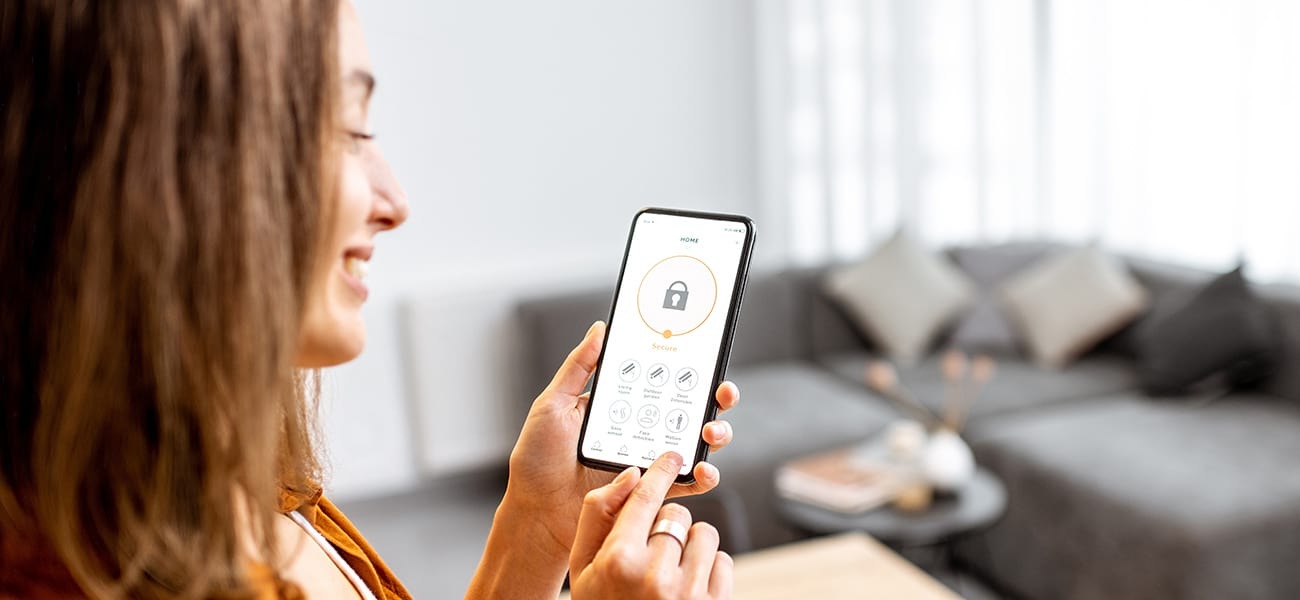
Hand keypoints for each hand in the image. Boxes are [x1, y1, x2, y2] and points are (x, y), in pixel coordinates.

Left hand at [503, 321, 739, 559]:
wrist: (534, 511)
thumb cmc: (537, 459)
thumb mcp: (553, 404)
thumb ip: (578, 367)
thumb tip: (600, 329)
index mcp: (622, 406)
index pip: (663, 380)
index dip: (690, 368)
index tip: (706, 357)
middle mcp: (641, 430)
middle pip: (690, 409)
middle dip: (716, 398)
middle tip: (722, 393)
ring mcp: (649, 461)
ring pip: (696, 444)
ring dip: (715, 434)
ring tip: (711, 432)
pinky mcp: (652, 493)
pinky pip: (686, 484)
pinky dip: (703, 477)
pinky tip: (703, 470)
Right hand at [569, 453, 733, 598]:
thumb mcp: (581, 568)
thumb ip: (596, 517)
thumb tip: (631, 476)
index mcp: (618, 561)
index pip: (646, 498)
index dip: (661, 471)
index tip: (672, 455)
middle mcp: (655, 575)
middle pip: (676, 514)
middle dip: (667, 525)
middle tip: (653, 550)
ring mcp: (688, 593)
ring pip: (705, 534)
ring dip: (691, 545)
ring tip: (671, 570)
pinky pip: (723, 560)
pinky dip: (709, 568)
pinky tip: (687, 587)